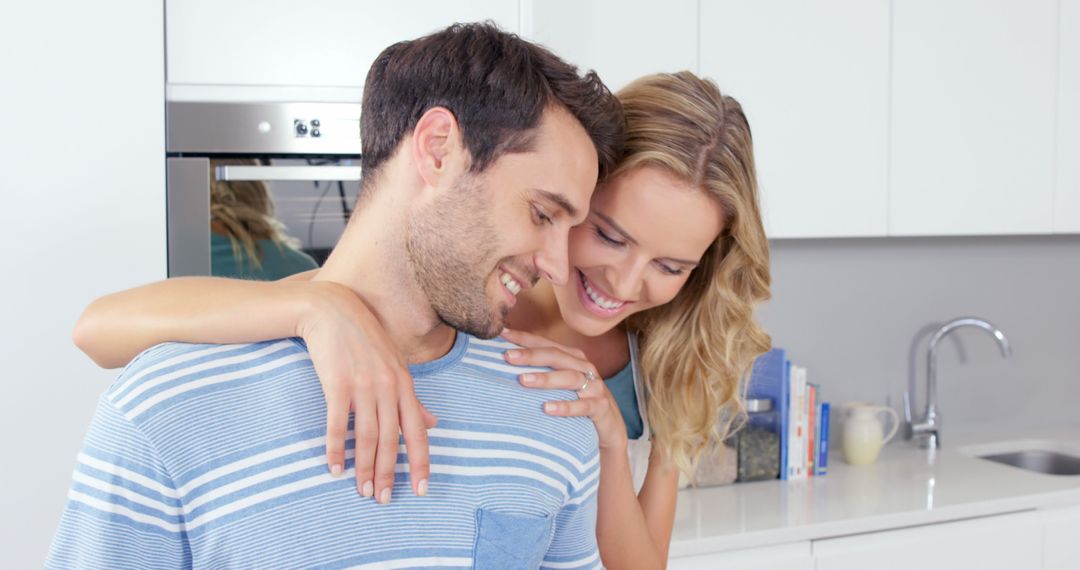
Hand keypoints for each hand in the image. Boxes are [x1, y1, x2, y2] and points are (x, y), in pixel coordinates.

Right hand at [297, 281, 436, 502]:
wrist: (333, 310)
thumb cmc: (365, 339)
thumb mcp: (395, 365)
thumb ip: (412, 397)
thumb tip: (434, 422)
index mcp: (404, 384)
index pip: (417, 430)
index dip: (420, 461)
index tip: (421, 489)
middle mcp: (388, 387)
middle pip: (391, 438)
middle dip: (388, 472)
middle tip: (384, 499)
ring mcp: (363, 385)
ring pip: (367, 435)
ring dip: (364, 466)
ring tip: (362, 491)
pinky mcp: (337, 383)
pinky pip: (338, 423)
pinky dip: (337, 448)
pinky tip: (334, 468)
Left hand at [500, 328, 627, 451]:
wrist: (609, 425)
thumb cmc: (577, 399)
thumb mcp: (561, 382)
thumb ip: (541, 371)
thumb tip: (504, 361)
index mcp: (572, 357)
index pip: (545, 344)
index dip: (524, 338)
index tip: (502, 335)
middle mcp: (584, 367)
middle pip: (557, 356)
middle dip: (532, 355)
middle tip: (508, 357)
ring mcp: (594, 386)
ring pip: (570, 378)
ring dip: (546, 379)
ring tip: (523, 380)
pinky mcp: (600, 407)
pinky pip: (583, 406)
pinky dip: (566, 406)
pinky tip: (548, 409)